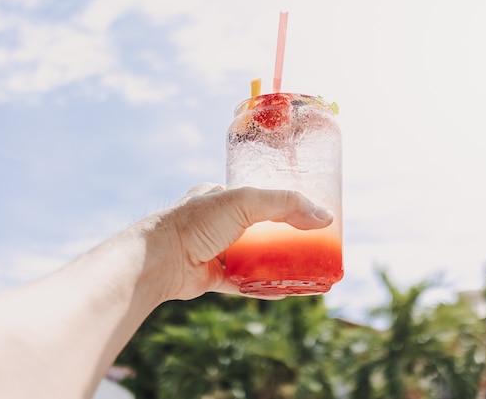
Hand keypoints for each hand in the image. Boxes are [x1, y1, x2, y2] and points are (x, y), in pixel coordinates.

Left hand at [146, 183, 333, 300]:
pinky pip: (244, 283)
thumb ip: (285, 204)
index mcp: (219, 196)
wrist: (160, 259)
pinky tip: (285, 290)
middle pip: (257, 229)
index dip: (279, 202)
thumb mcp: (245, 201)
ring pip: (252, 258)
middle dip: (281, 236)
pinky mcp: (212, 277)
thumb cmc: (196, 222)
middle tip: (308, 242)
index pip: (255, 195)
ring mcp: (213, 251)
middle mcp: (215, 222)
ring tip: (302, 268)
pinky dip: (263, 286)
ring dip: (275, 263)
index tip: (304, 212)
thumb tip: (325, 217)